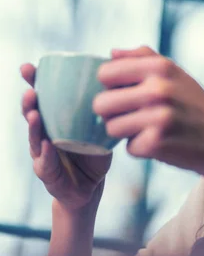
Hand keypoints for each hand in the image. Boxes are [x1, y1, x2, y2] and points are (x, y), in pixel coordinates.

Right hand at [21, 64, 111, 210]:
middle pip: (32, 115)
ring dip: (33, 126)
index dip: (34, 83)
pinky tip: (47, 145)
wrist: (90, 187)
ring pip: (35, 139)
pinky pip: (45, 164)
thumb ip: (107, 107)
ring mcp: (44, 154)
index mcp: (56, 120)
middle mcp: (45, 134)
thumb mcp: (101, 126)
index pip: (43, 98)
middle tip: (30, 90)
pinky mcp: (49, 175)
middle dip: (29, 102)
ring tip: (34, 114)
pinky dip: (46, 154)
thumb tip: (124, 77)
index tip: (28, 67)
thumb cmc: (94, 151)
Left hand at [93, 46, 203, 177]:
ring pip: (110, 127)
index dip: (111, 86)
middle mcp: (158, 89)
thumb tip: (111, 53)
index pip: (105, 73)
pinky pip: (127, 147)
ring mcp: (157, 117)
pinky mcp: (156, 143)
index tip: (125, 93)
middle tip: (133, 115)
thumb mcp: (176, 73)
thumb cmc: (194, 105)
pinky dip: (140, 148)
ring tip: (146, 128)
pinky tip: (159, 142)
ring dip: (125, 132)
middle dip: (112, 113)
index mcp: (160, 67)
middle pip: (101, 103)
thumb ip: (143, 57)